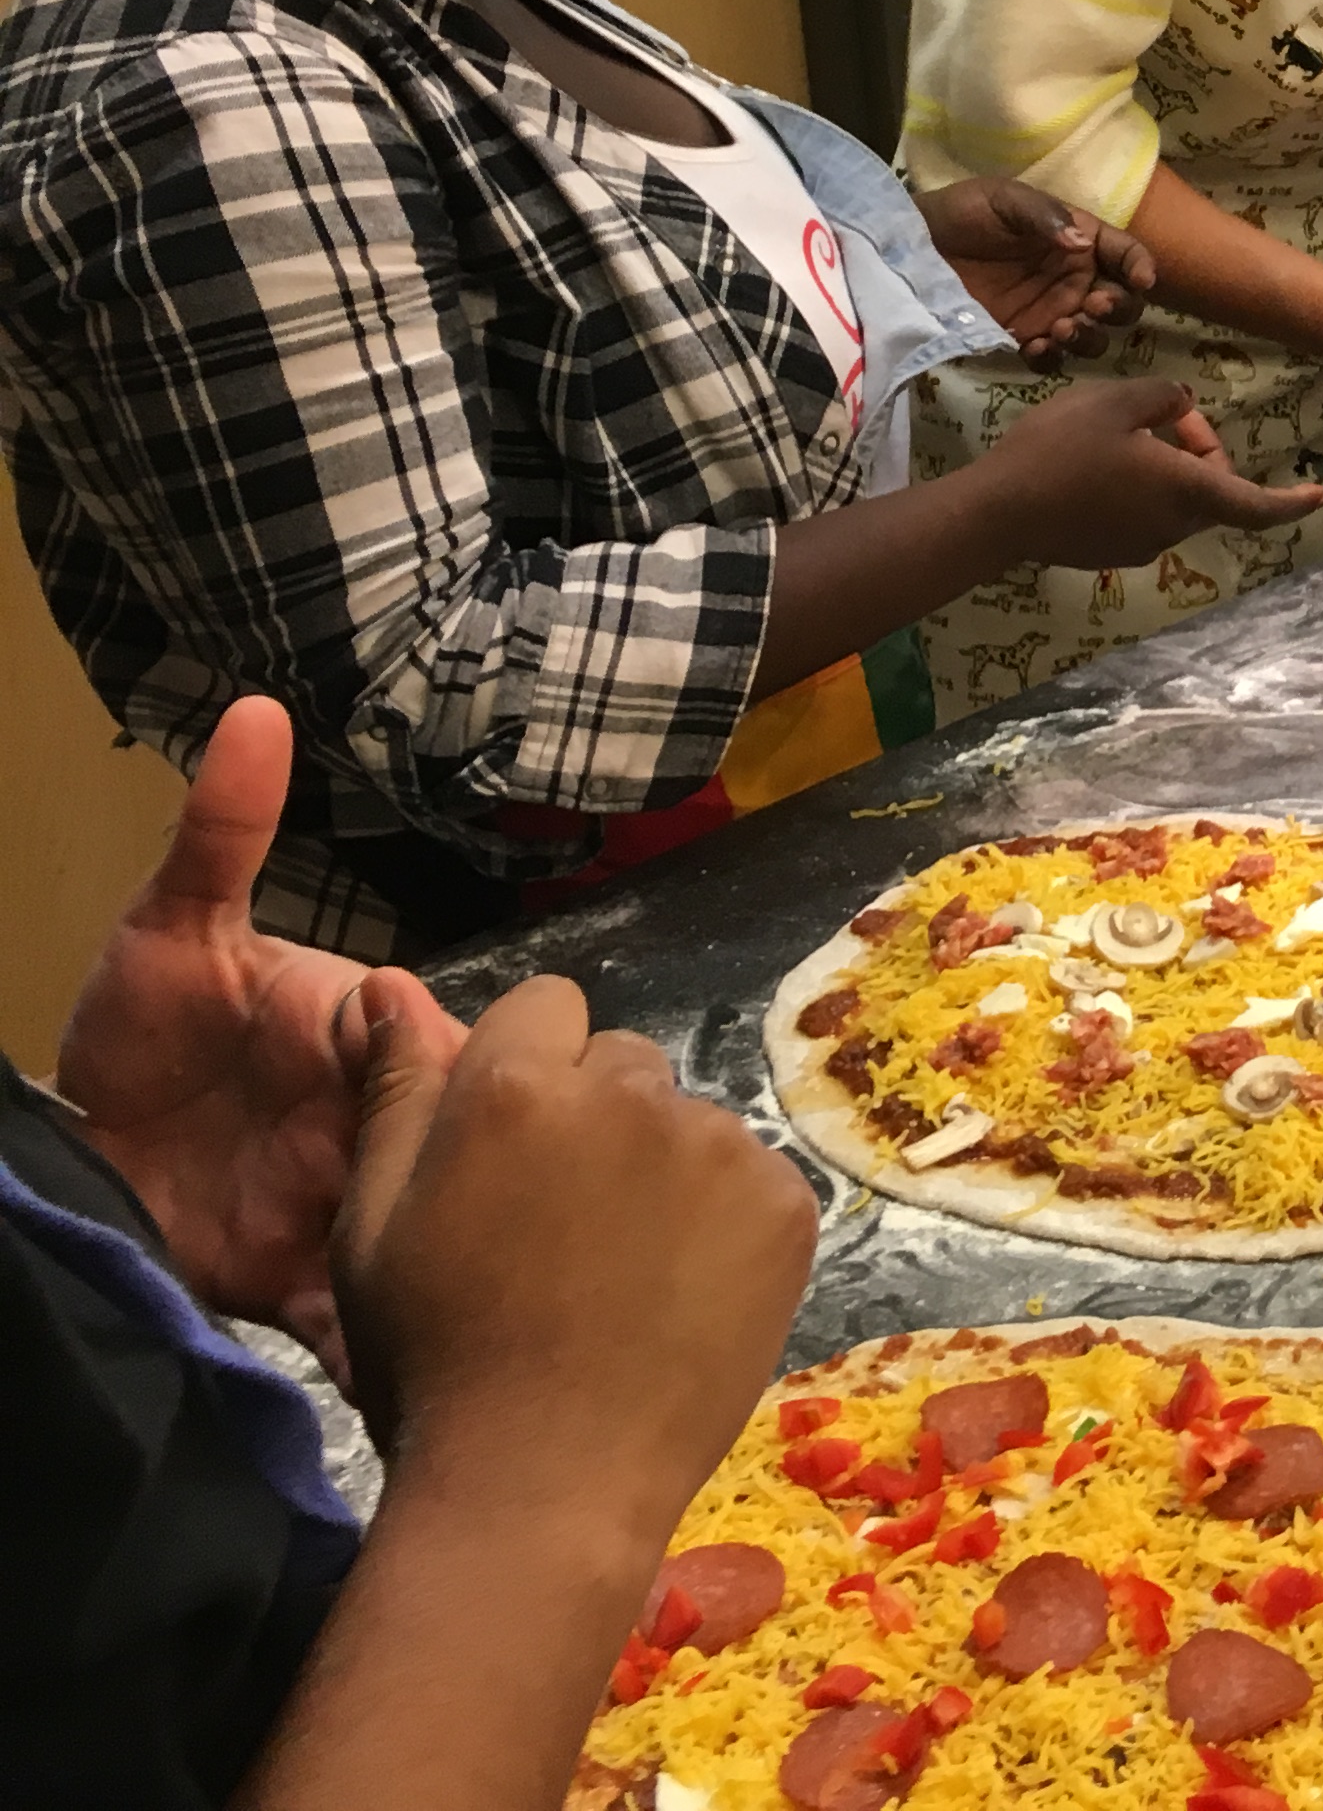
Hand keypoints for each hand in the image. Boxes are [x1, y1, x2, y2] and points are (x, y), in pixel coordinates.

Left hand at [55, 698, 465, 1374]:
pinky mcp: (318, 1291)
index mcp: (384, 1047)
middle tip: (466, 1204)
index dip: (483, 1077)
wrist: (72, 1166)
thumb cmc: (138, 1030)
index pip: (470, 1057)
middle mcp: (393, 1133)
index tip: (463, 1092)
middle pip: (477, 1163)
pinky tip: (415, 1368)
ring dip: (465, 1268)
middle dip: (493, 1187)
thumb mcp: (171, 929)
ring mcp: (363, 1215)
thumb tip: (254, 710)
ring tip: (481, 1294)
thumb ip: (220, 832)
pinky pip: (382, 1329)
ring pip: (449, 1244)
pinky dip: (400, 1352)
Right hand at [333, 975, 812, 1522]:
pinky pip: (753, 1176)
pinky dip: (726, 1220)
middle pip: (621, 1062)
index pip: (545, 1006)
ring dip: (662, 1169)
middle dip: (594, 1117)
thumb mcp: (373, 1228)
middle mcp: (629, 1093)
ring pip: (689, 1121)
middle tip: (564, 1227)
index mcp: (514, 1088)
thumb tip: (386, 987)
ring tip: (623, 1275)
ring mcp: (720, 1146)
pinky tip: (684, 1294)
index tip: (514, 1152)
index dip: (527, 1073)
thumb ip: (395, 1094)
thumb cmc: (438, 1363)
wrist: (546, 1487)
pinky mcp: (786, 1202)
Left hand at [918, 177, 1158, 366]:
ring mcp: (1052, 312)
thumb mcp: (1004, 199)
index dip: (1141, 266)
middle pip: (1122, 302)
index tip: (1141, 280)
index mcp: (1081, 240)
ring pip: (1095, 336)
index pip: (1126, 254)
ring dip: (1089, 337)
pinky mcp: (1025, 337)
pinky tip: (1035, 348)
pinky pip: (1053, 358)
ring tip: (1061, 330)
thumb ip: (1044, 217)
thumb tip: (1081, 243)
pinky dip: (1053, 359)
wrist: (913, 247)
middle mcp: (1075, 279)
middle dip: (1119, 307)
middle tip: (1093, 305)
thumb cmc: (964, 213)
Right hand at [975, 377, 1322, 567]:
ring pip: (1176, 501)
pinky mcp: (1110, 553)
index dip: (1291, 502)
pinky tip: (1096, 463)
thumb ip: (1163, 398)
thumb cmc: (1060, 449)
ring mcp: (1140, 546)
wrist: (997, 511)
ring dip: (1167, 467)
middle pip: (1212, 490)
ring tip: (1119, 433)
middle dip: (1201, 450)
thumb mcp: (1115, 400)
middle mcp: (1173, 527)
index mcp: (1187, 491)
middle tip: (1164, 414)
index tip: (1319, 495)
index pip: (1256, 505)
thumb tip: (1184, 407)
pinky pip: (1144, 515)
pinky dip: (1141, 488)